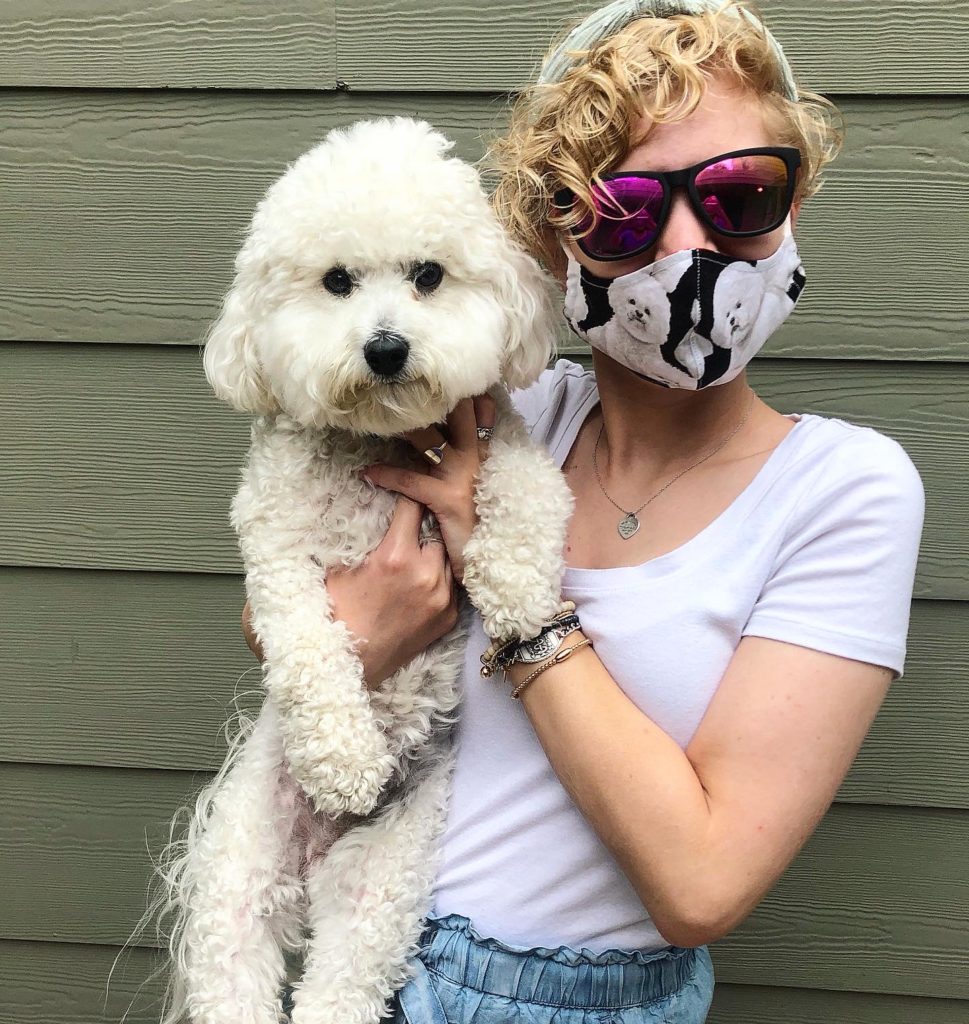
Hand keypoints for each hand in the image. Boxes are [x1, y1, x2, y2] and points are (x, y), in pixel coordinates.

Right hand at [241, 494, 459, 687]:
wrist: (346, 665)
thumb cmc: (334, 614)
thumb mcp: (336, 568)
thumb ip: (354, 537)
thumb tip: (355, 511)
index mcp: (395, 556)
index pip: (412, 505)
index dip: (405, 495)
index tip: (403, 490)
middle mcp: (425, 574)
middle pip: (434, 530)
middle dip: (421, 527)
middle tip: (407, 528)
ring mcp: (441, 597)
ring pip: (446, 557)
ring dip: (432, 554)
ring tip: (413, 557)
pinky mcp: (448, 617)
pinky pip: (450, 585)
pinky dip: (438, 580)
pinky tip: (419, 583)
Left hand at [363, 395, 495, 581]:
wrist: (494, 560)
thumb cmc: (482, 523)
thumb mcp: (483, 486)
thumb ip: (472, 461)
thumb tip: (449, 439)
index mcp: (485, 455)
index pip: (482, 412)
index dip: (468, 391)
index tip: (448, 374)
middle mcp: (476, 459)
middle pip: (457, 415)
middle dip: (435, 397)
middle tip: (405, 382)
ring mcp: (462, 477)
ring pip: (429, 441)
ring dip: (404, 428)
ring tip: (378, 417)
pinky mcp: (446, 498)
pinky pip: (411, 481)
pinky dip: (387, 474)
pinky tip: (367, 472)